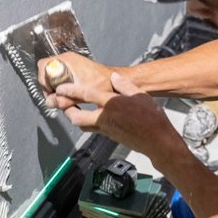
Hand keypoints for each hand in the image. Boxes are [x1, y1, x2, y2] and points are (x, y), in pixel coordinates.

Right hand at [36, 52, 113, 109]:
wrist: (114, 82)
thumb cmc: (102, 84)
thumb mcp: (80, 94)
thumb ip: (63, 100)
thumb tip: (50, 102)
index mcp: (67, 60)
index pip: (43, 66)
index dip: (44, 81)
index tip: (50, 91)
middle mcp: (67, 59)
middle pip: (46, 71)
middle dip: (48, 86)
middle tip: (55, 97)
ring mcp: (70, 63)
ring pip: (52, 75)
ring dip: (54, 87)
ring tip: (63, 96)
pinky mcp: (73, 69)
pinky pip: (59, 76)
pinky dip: (61, 86)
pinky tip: (68, 94)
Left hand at [56, 72, 185, 159]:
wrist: (157, 141)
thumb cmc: (152, 118)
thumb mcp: (140, 94)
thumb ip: (125, 84)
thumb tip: (114, 77)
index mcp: (112, 103)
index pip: (86, 95)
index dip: (71, 91)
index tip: (61, 89)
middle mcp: (105, 117)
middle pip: (77, 116)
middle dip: (66, 110)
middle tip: (62, 102)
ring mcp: (106, 129)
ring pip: (83, 125)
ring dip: (74, 118)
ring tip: (72, 109)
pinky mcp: (109, 136)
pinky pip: (92, 129)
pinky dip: (86, 123)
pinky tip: (89, 117)